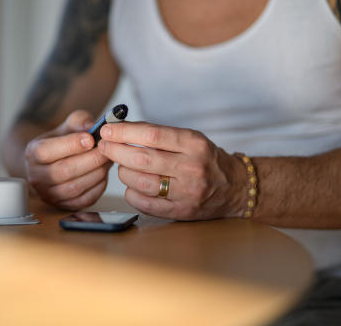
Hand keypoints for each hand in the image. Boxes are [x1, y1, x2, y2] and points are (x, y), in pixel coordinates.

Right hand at [25, 110, 112, 209]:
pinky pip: (84, 200)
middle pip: (64, 171)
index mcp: (33, 153)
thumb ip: (79, 121)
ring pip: (75, 187)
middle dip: (91, 159)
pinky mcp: (63, 205)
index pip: (47, 151)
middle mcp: (37, 176)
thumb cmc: (61, 142)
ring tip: (107, 160)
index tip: (90, 138)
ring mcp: (49, 194)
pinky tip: (103, 174)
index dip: (70, 145)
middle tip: (107, 149)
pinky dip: (98, 187)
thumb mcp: (67, 125)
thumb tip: (92, 126)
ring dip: (97, 172)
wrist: (53, 162)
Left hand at [97, 122, 245, 219]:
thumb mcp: (190, 139)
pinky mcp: (182, 211)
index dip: (124, 132)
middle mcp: (192, 168)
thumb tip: (120, 129)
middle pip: (142, 159)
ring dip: (123, 172)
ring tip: (121, 166)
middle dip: (116, 151)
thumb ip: (159, 135)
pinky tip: (132, 185)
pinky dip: (131, 193)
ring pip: (141, 182)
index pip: (152, 135)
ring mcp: (188, 192)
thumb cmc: (205, 159)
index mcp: (194, 144)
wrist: (236, 187)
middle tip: (104, 146)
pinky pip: (146, 204)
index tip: (107, 130)